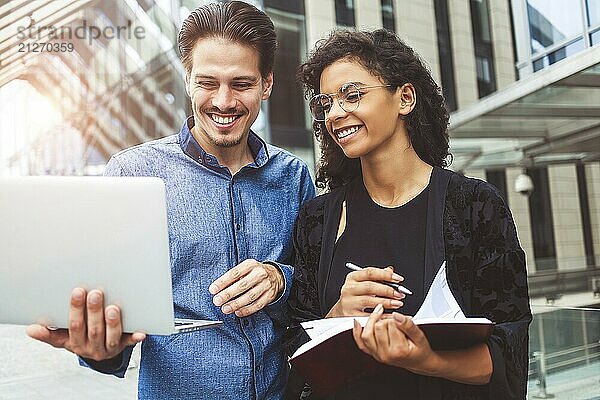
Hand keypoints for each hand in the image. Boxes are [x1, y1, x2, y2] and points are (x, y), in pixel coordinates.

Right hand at [26, 288, 145, 361]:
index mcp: (75, 343)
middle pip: (93, 330)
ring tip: (113, 308)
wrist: (98, 352)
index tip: (77, 291)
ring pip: (110, 337)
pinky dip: (135, 338)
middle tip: (95, 292)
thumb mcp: (62, 337)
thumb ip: (48, 333)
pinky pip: (130, 343)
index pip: (73, 326)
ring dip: (112, 323)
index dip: (75, 310)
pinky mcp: (123, 346)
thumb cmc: (79, 337)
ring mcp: (108, 348)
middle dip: (93, 311)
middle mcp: (91, 348)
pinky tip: (142, 332)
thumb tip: (30, 329)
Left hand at [209, 259, 283, 316]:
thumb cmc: (254, 272)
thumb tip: (217, 289)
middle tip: (217, 301)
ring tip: (226, 309)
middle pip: (242, 285)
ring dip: (236, 304)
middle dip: (228, 294)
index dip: (223, 282)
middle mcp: (260, 273)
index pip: (235, 273)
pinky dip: (247, 310)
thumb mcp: (245, 268)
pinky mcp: (270, 295)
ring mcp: (266, 285)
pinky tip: (238, 312)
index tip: (213, 289)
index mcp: (251, 264)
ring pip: (250, 296)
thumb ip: (233, 277)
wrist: (275, 275)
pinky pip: (258, 305)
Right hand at [327, 266, 404, 317]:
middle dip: (388, 290)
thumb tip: (390, 271)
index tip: (399, 279)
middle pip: (370, 286)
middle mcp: (349, 288)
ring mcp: (349, 302)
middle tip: (400, 294)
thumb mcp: (364, 282)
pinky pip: (368, 316)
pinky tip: (390, 315)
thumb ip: (377, 276)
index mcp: (353, 277)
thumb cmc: (356, 295)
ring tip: (397, 303)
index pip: (370, 272)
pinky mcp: (350, 315)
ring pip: (369, 301)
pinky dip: (381, 316)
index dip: (386, 275)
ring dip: (386, 302)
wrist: (342, 310)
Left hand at [352, 305, 439, 375]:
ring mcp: (377, 355)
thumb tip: (397, 315)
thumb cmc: (420, 350)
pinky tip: (357, 322)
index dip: (397, 319)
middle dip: (387, 320)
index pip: (390, 324)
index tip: (404, 321)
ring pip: (367, 333)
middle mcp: (385, 354)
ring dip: (374, 323)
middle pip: (378, 326)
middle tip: (397, 323)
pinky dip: (357, 332)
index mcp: (398, 350)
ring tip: (382, 318)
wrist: (419, 362)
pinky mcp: (373, 353)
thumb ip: (409, 325)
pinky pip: (360, 343)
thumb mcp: (420, 337)